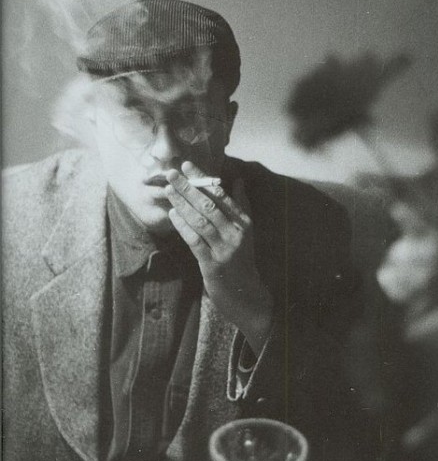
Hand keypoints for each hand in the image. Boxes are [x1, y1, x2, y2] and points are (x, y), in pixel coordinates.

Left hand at [166, 161, 272, 355]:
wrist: (247, 295)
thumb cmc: (242, 260)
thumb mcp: (246, 232)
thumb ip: (241, 205)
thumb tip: (238, 179)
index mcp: (244, 223)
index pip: (221, 195)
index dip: (203, 179)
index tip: (187, 165)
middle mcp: (236, 234)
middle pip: (209, 205)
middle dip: (188, 187)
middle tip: (171, 173)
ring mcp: (225, 249)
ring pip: (201, 221)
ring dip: (183, 204)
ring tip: (168, 190)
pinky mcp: (213, 265)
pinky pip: (195, 241)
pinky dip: (183, 226)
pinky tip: (173, 215)